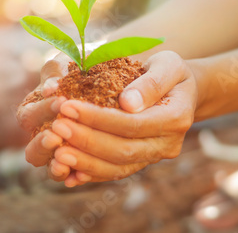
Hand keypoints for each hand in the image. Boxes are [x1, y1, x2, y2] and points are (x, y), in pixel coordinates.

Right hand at [16, 53, 72, 179]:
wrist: (109, 77)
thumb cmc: (83, 67)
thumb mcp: (68, 62)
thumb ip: (57, 72)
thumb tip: (51, 89)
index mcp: (35, 111)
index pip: (29, 116)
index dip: (43, 110)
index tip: (61, 100)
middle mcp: (42, 136)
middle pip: (32, 150)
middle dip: (42, 144)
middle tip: (57, 134)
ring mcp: (60, 153)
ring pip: (50, 167)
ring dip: (54, 166)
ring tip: (63, 162)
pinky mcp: (79, 163)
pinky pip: (73, 176)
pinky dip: (74, 176)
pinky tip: (80, 176)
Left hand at [48, 51, 198, 186]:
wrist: (180, 89)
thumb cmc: (170, 71)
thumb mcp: (167, 64)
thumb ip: (151, 83)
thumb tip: (127, 103)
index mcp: (176, 117)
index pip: (132, 124)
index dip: (98, 118)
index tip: (68, 107)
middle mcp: (167, 144)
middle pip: (123, 151)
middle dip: (86, 141)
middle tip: (56, 127)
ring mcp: (154, 156)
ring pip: (117, 168)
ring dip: (85, 162)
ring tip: (57, 151)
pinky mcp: (141, 162)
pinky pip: (115, 173)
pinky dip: (90, 173)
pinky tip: (68, 171)